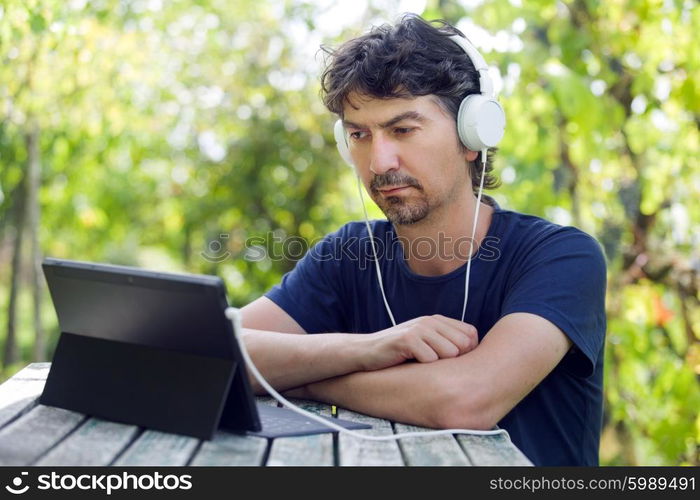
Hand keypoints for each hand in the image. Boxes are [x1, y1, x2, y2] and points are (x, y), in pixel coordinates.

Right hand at [360, 315, 477, 370]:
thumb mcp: (425, 344)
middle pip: (464, 345)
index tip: (452, 362)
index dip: (468, 352)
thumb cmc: (398, 353)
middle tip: (435, 365)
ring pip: (450, 353)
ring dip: (438, 364)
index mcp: (438, 320)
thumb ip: (447, 344)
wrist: (365, 352)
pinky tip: (410, 363)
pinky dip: (423, 367)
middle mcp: (430, 321)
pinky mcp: (407, 339)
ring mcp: (419, 328)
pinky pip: (430, 359)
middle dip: (455, 360)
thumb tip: (477, 359)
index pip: (471, 334)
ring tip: (421, 363)